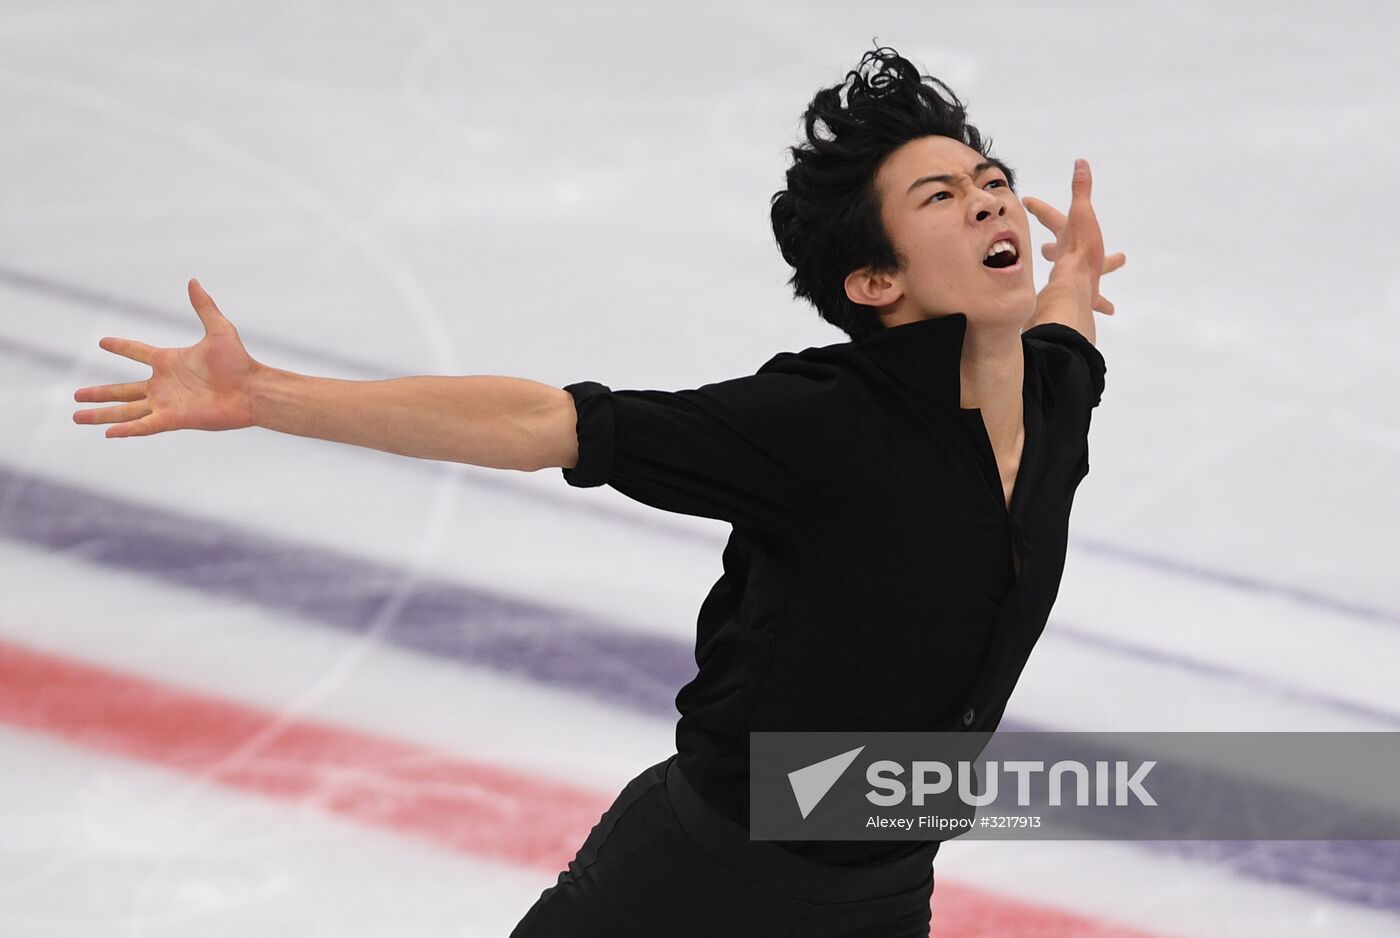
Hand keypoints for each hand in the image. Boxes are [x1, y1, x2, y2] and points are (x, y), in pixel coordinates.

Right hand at [73, 279, 260, 437]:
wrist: (252, 389)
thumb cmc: (239, 362)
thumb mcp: (219, 330)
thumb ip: (204, 306)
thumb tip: (193, 280)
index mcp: (169, 361)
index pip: (137, 352)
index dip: (121, 346)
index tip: (102, 341)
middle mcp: (163, 384)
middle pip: (122, 389)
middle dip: (99, 393)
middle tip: (76, 395)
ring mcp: (166, 403)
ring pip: (126, 409)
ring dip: (101, 414)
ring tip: (76, 416)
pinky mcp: (173, 418)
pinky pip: (144, 425)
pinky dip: (126, 429)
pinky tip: (107, 433)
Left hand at [1023, 159, 1124, 314]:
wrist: (1076, 288)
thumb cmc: (1080, 249)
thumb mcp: (1082, 214)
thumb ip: (1081, 189)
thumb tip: (1080, 162)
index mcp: (1066, 238)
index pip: (1050, 217)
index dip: (1039, 207)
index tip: (1026, 199)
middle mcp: (1067, 258)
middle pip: (1058, 250)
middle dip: (1054, 248)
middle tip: (1046, 248)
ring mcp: (1076, 278)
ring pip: (1080, 275)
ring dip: (1088, 275)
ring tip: (1095, 276)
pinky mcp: (1085, 296)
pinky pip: (1094, 300)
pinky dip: (1101, 303)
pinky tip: (1109, 309)